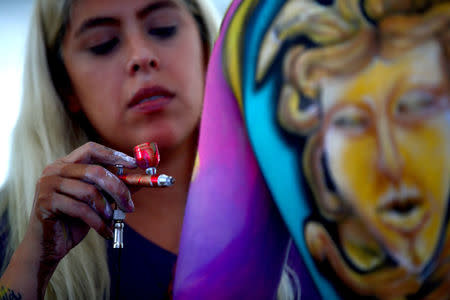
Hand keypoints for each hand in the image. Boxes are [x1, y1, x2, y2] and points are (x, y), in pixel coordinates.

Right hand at [28, 142, 135, 261]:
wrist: (48, 247)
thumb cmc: (73, 221)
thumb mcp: (97, 201)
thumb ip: (113, 188)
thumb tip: (140, 180)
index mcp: (66, 164)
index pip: (91, 149)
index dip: (114, 155)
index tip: (134, 164)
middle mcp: (54, 170)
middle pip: (95, 171)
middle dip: (118, 189)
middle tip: (130, 205)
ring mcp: (48, 185)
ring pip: (89, 192)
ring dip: (106, 209)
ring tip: (111, 221)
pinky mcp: (46, 202)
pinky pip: (81, 209)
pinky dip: (98, 222)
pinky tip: (104, 231)